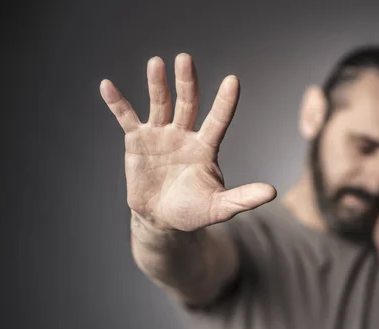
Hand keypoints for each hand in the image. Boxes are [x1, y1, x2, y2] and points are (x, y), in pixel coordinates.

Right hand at [100, 54, 276, 231]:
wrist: (161, 218)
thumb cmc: (193, 210)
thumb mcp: (219, 207)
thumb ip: (242, 198)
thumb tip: (271, 192)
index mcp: (206, 147)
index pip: (218, 120)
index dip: (225, 102)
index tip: (233, 81)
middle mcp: (184, 134)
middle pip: (188, 103)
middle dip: (187, 82)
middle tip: (185, 59)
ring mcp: (160, 134)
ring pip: (160, 103)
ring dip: (157, 84)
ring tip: (156, 63)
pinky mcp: (137, 140)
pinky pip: (126, 117)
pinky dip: (117, 102)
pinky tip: (107, 86)